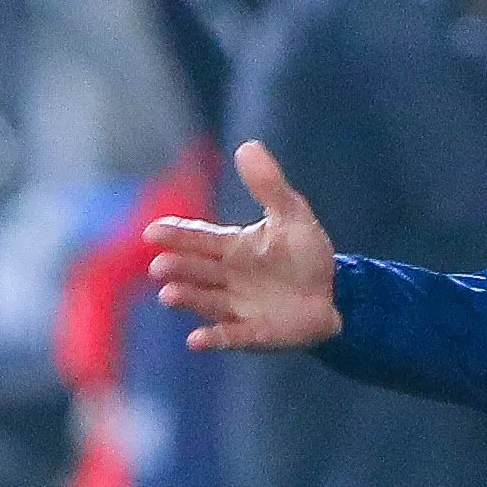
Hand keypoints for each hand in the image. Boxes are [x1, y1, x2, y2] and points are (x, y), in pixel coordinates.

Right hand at [148, 142, 341, 351]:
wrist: (334, 294)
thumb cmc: (305, 254)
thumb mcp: (292, 215)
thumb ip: (269, 185)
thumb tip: (247, 145)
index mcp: (231, 248)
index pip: (198, 238)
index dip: (176, 235)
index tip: (152, 231)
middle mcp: (226, 278)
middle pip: (196, 271)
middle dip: (177, 268)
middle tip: (159, 265)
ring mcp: (237, 307)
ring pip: (206, 301)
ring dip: (188, 299)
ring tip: (169, 295)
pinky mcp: (253, 333)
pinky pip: (230, 336)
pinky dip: (214, 339)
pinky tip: (196, 341)